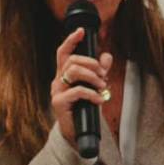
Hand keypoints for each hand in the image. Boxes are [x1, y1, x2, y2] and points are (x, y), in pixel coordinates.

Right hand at [50, 27, 112, 145]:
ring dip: (92, 76)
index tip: (81, 31)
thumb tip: (107, 56)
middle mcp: (58, 80)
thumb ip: (100, 72)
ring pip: (74, 71)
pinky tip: (99, 99)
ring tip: (102, 86)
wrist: (77, 132)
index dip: (71, 40)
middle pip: (72, 60)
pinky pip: (77, 90)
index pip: (64, 52)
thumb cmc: (84, 108)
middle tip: (103, 75)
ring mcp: (57, 91)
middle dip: (92, 64)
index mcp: (64, 74)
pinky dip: (92, 93)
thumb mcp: (94, 87)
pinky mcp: (59, 102)